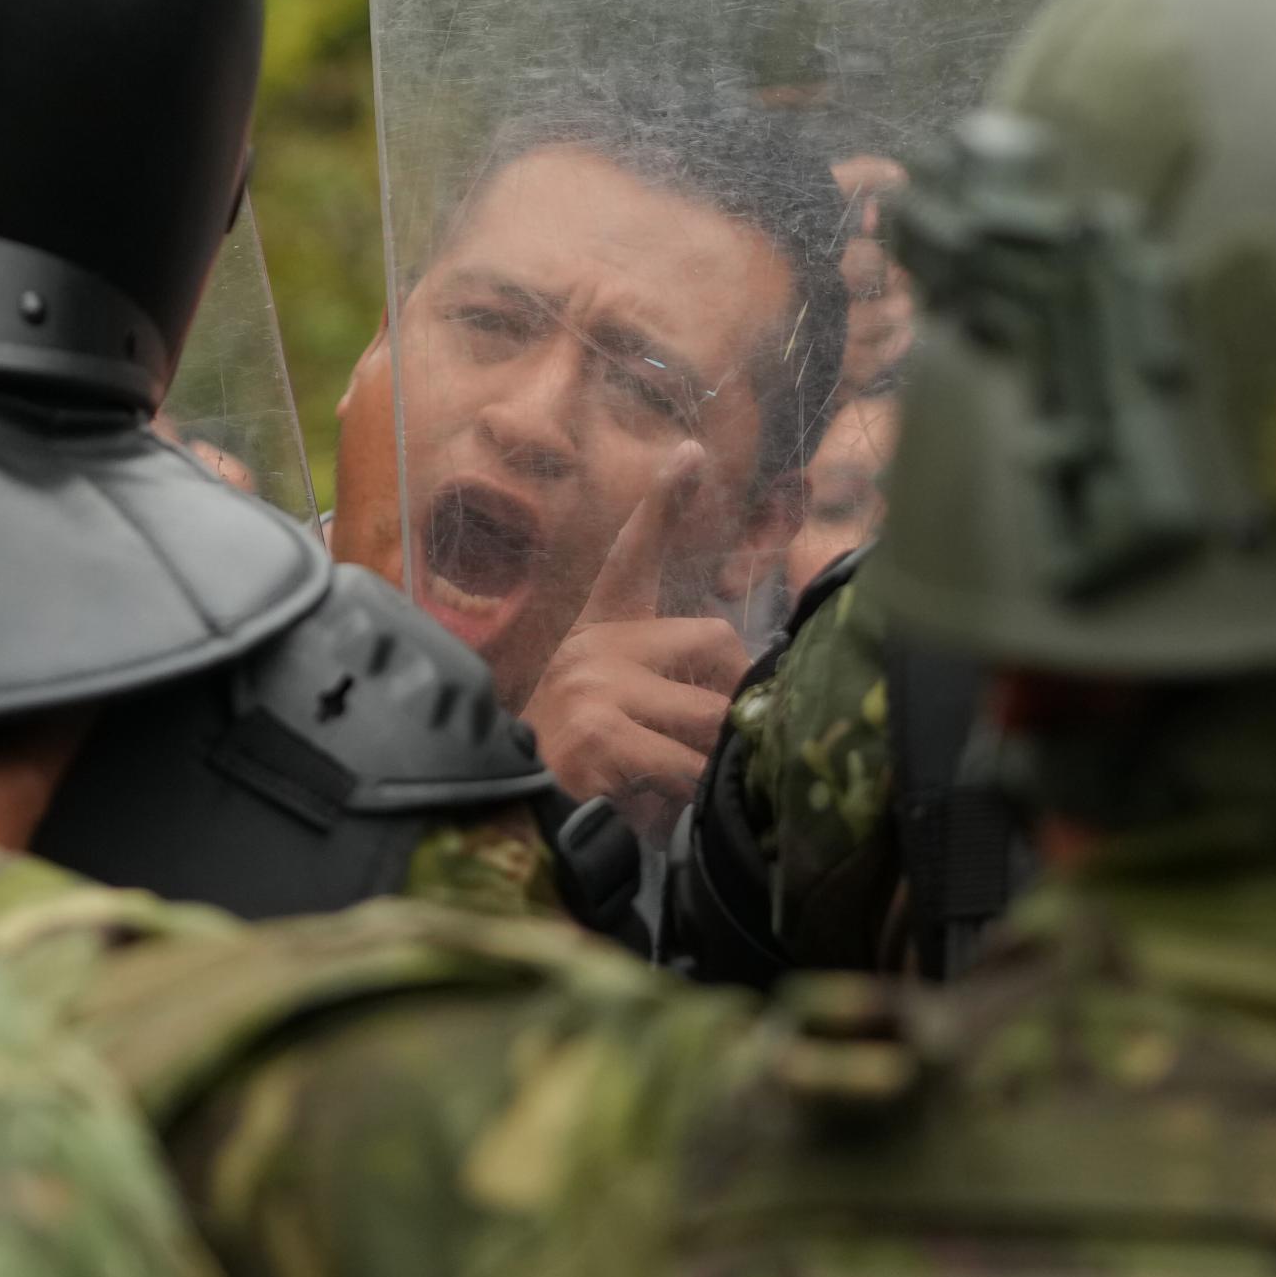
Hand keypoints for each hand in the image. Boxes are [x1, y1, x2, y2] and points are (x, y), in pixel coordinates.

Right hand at [518, 443, 754, 834]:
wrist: (516, 825)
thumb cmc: (589, 772)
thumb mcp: (631, 718)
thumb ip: (682, 692)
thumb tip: (759, 695)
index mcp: (603, 634)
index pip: (633, 558)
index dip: (661, 504)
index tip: (689, 451)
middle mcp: (595, 647)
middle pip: (718, 645)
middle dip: (730, 703)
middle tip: (701, 750)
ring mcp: (593, 685)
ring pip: (711, 713)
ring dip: (711, 761)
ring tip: (672, 787)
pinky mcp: (597, 732)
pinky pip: (686, 762)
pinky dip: (688, 795)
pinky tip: (654, 806)